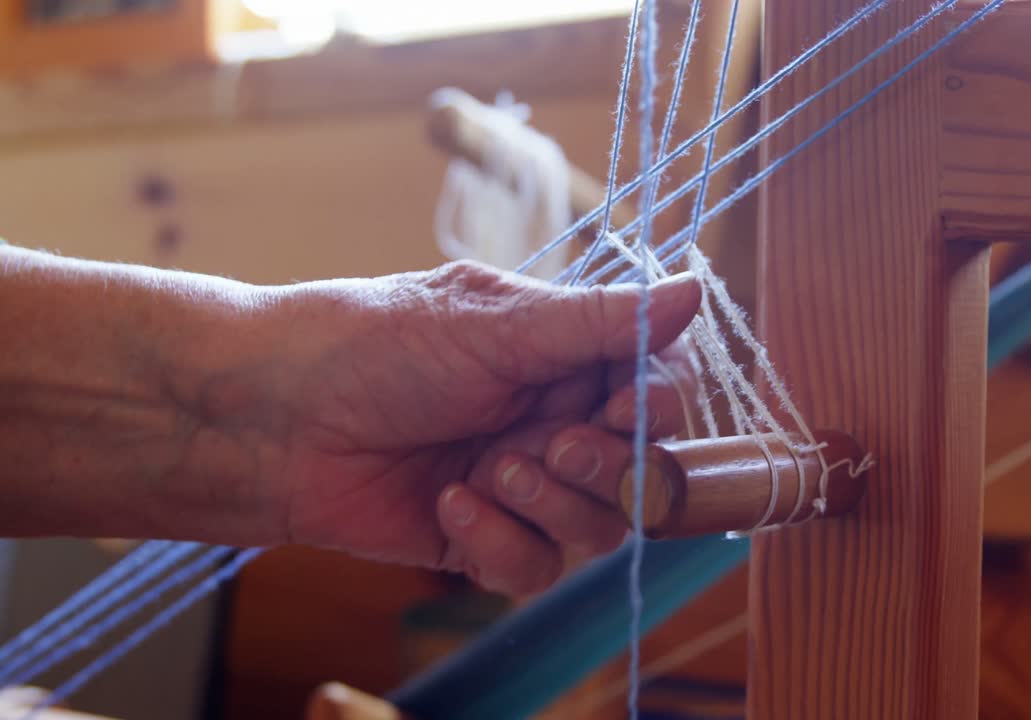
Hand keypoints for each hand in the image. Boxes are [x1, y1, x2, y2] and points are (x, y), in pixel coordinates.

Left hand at [210, 261, 701, 594]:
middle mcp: (555, 422)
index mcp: (565, 359)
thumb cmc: (376, 345)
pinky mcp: (485, 542)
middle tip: (552, 442)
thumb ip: (601, 321)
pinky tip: (448, 507)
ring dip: (551, 503)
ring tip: (487, 472)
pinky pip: (535, 568)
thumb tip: (695, 289)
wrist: (272, 417)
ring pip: (598, 528)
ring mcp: (523, 485)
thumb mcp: (496, 324)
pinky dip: (499, 542)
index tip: (627, 406)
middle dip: (606, 466)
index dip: (657, 407)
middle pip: (642, 471)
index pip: (658, 391)